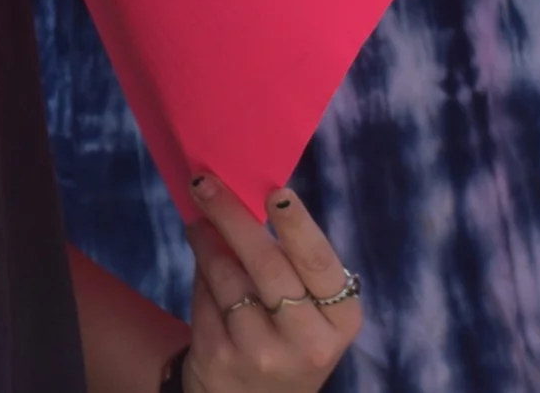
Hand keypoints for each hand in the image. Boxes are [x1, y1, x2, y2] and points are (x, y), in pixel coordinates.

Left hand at [179, 175, 358, 392]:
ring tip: (198, 220)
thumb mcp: (308, 310)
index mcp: (341, 318)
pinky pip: (204, 298)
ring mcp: (263, 353)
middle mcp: (309, 341)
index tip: (275, 192)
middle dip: (232, 216)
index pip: (319, 263)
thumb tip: (242, 195)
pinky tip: (201, 259)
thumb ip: (289, 262)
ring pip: (228, 277)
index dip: (297, 226)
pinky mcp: (222, 358)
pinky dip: (200, 272)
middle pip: (268, 265)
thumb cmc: (285, 335)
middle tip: (204, 182)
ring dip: (206, 240)